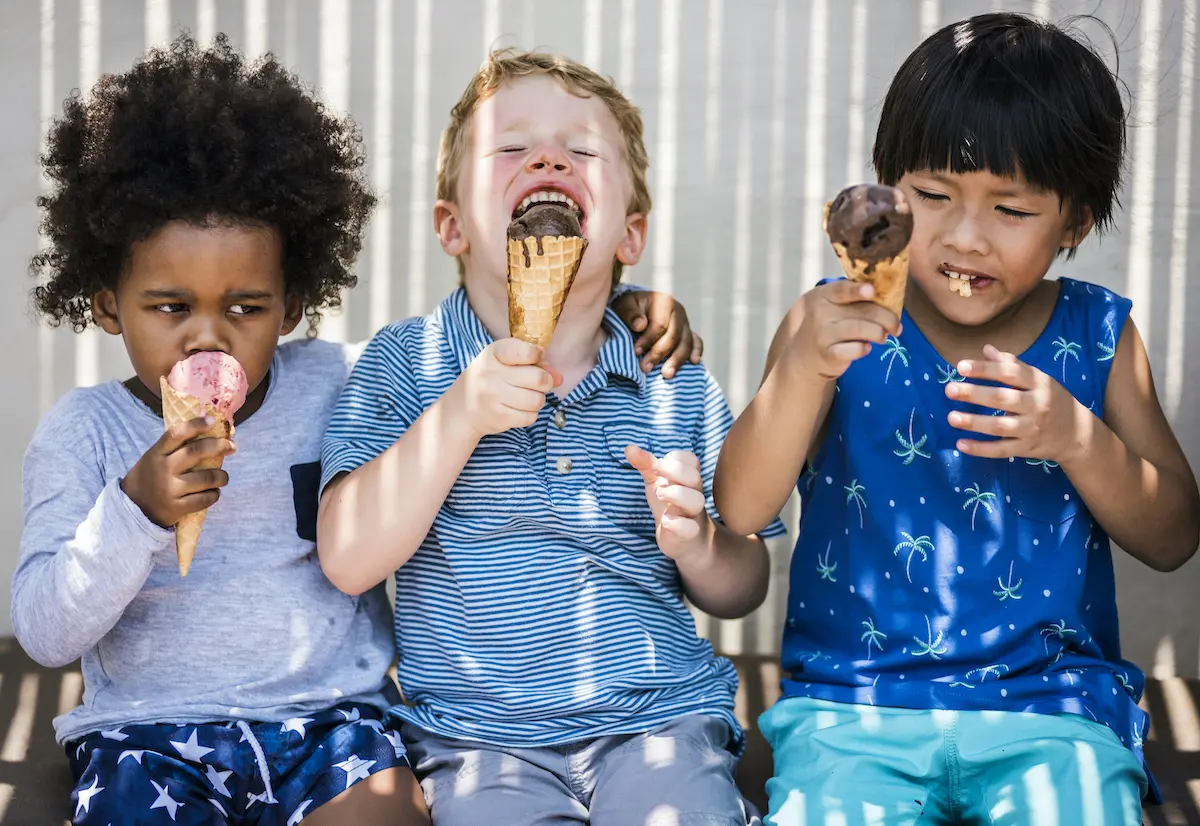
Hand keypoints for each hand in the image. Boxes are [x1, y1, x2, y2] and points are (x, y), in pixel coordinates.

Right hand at [120, 416, 234, 527]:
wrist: (131, 509)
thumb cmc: (150, 478)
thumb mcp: (153, 458)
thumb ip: (174, 448)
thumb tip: (208, 434)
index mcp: (156, 453)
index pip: (176, 434)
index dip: (196, 425)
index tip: (212, 420)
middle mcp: (163, 469)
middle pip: (195, 452)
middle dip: (219, 446)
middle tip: (231, 446)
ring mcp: (170, 490)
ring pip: (206, 478)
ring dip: (221, 476)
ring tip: (223, 477)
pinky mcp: (176, 508)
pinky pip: (205, 500)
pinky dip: (214, 495)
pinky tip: (214, 492)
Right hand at [453, 337, 561, 437]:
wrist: (462, 409)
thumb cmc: (490, 380)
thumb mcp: (505, 363)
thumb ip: (534, 364)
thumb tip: (559, 377)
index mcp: (493, 354)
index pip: (524, 351)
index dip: (536, 354)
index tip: (537, 357)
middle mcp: (490, 374)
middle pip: (538, 378)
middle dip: (545, 382)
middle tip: (539, 383)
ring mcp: (493, 397)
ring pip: (537, 400)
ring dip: (538, 399)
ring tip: (527, 397)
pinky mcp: (498, 417)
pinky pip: (530, 417)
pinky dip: (530, 414)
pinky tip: (518, 409)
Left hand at [611, 289, 703, 378]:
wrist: (639, 307)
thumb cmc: (631, 309)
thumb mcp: (625, 305)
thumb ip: (630, 314)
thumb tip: (640, 325)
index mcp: (664, 303)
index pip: (659, 325)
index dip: (648, 339)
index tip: (636, 351)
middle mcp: (679, 312)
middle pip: (674, 336)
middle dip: (659, 353)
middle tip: (646, 368)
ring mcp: (686, 323)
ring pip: (686, 343)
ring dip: (677, 360)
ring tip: (667, 375)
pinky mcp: (689, 333)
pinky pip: (697, 343)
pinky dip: (696, 352)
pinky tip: (694, 362)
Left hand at [625, 445, 713, 560]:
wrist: (684, 540)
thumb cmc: (669, 504)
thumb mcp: (656, 482)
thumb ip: (645, 464)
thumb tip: (629, 447)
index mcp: (687, 478)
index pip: (690, 460)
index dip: (674, 459)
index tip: (655, 465)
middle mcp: (693, 494)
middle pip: (694, 477)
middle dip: (675, 471)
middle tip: (655, 473)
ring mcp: (692, 514)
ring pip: (696, 501)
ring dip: (677, 494)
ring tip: (659, 495)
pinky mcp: (688, 535)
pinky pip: (690, 528)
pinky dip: (678, 524)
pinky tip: (665, 521)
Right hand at [790, 280, 900, 380]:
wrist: (803, 354)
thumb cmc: (828, 325)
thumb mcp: (832, 305)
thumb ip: (853, 299)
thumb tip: (890, 296)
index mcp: (824, 295)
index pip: (842, 289)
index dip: (858, 290)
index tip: (872, 290)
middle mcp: (821, 313)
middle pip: (864, 311)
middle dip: (887, 318)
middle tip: (895, 325)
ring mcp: (823, 334)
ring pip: (862, 329)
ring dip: (880, 333)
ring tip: (884, 336)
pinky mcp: (828, 353)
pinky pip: (854, 350)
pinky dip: (864, 349)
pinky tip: (866, 348)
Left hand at [946, 345, 1087, 462]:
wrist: (1077, 433)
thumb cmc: (1051, 399)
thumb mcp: (1038, 379)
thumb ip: (1012, 365)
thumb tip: (986, 348)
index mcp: (1039, 383)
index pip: (1010, 373)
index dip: (985, 369)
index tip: (960, 366)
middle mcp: (1037, 405)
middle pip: (1003, 399)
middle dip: (975, 394)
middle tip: (949, 390)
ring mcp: (1032, 429)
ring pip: (1000, 427)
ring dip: (974, 422)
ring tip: (951, 417)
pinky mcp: (1027, 448)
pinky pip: (1001, 450)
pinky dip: (980, 449)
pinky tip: (961, 444)